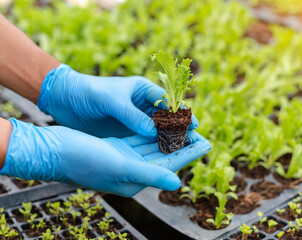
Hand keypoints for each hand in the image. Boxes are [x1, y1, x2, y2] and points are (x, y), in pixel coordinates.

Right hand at [0, 119, 209, 196]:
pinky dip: (151, 130)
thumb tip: (177, 183)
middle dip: (183, 143)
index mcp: (136, 178)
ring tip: (186, 125)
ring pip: (153, 145)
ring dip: (169, 135)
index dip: (190, 153)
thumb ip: (150, 174)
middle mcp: (132, 169)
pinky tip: (162, 122)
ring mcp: (124, 158)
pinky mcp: (116, 146)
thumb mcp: (120, 167)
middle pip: (164, 155)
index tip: (207, 142)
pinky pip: (139, 137)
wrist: (53, 149)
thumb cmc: (84, 160)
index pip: (169, 165)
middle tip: (201, 131)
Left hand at [37, 64, 198, 137]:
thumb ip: (131, 115)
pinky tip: (162, 158)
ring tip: (184, 153)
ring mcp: (135, 120)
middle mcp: (143, 106)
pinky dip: (154, 148)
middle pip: (168, 119)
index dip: (182, 114)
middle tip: (196, 144)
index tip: (194, 125)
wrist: (64, 99)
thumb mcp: (110, 101)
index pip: (169, 102)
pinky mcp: (127, 132)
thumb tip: (153, 132)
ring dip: (170, 142)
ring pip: (158, 132)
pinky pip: (145, 141)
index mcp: (143, 91)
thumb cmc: (88, 93)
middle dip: (181, 130)